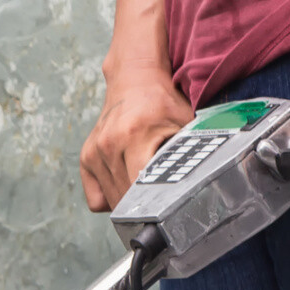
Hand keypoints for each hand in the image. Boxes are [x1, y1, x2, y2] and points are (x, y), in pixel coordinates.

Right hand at [80, 69, 193, 212]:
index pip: (140, 187)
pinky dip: (111, 198)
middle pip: (125, 199)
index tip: (168, 209)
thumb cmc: (162, 102)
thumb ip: (190, 153)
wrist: (134, 80)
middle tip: (162, 197)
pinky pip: (96, 198)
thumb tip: (203, 182)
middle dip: (145, 205)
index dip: (155, 203)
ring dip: (130, 201)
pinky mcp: (86, 157)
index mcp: (135, 134)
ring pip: (111, 202)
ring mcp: (94, 152)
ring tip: (145, 183)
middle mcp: (109, 144)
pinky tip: (126, 182)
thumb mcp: (184, 124)